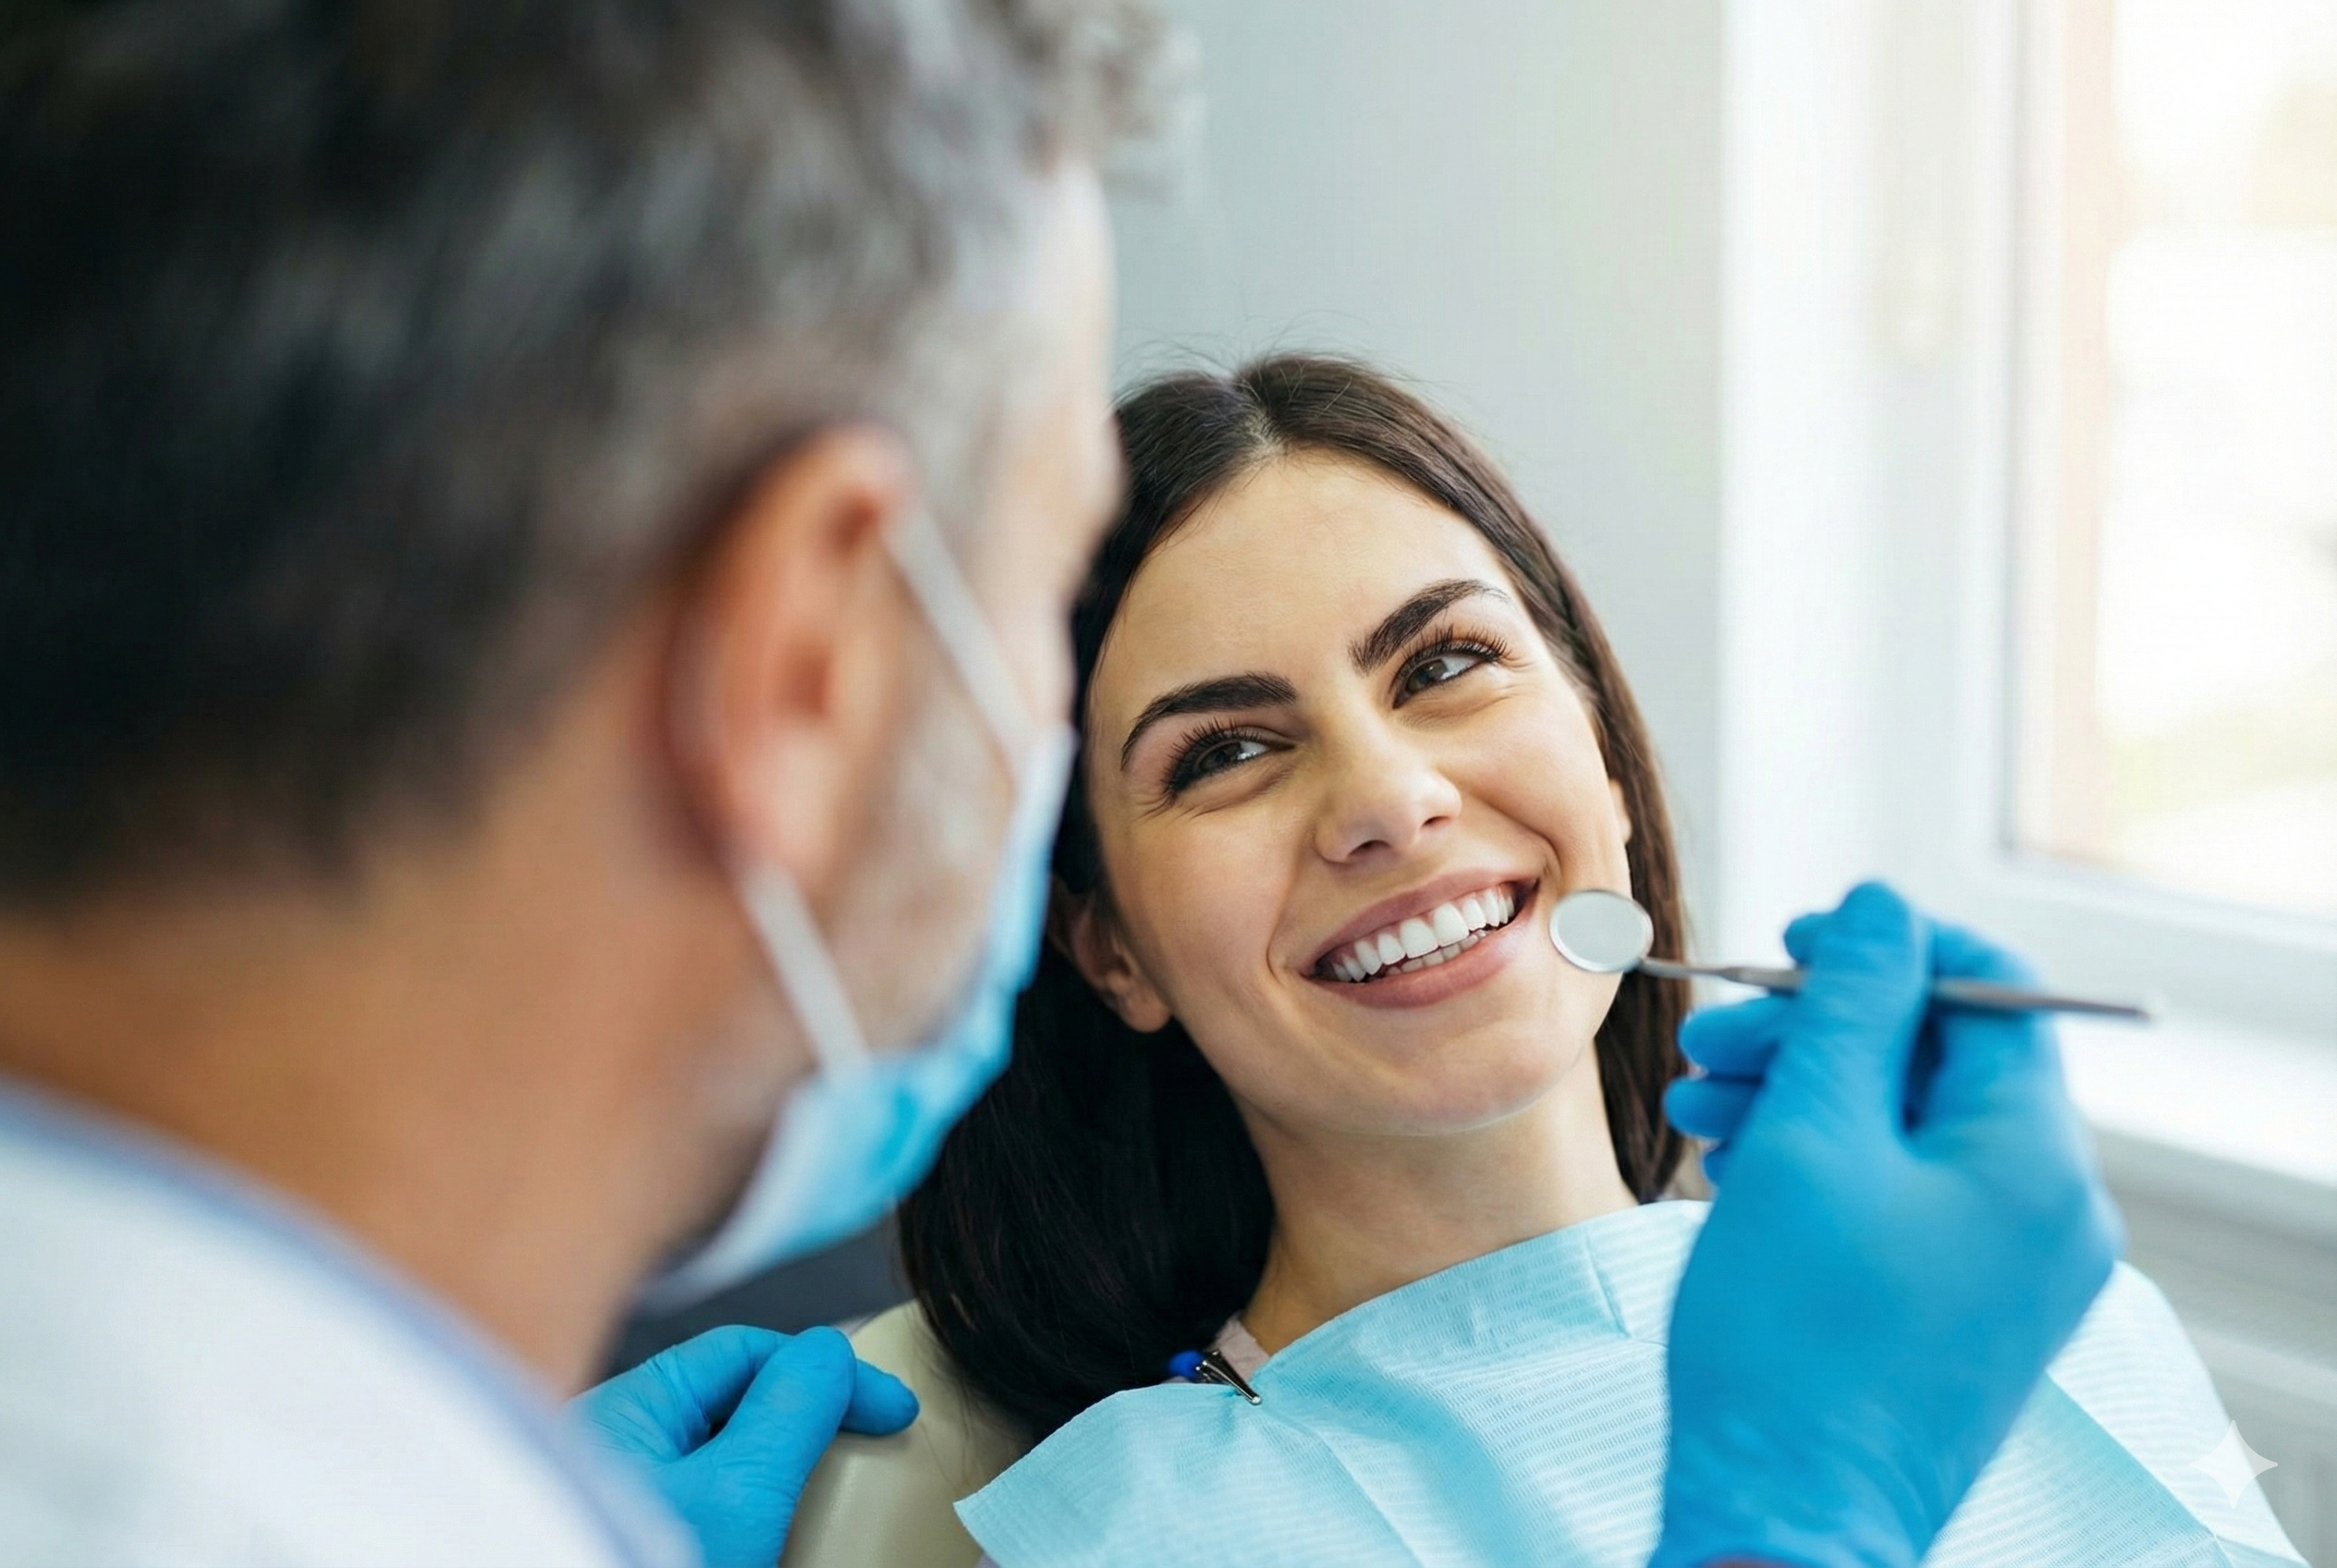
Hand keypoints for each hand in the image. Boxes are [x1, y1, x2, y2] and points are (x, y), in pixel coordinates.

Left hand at [572, 1324, 917, 1567]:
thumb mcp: (740, 1490)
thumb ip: (790, 1407)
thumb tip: (828, 1351)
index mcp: (626, 1412)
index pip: (747, 1353)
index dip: (829, 1371)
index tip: (895, 1414)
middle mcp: (619, 1451)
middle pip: (739, 1407)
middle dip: (812, 1426)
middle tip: (871, 1457)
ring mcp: (632, 1508)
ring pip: (731, 1466)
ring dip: (791, 1480)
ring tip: (835, 1508)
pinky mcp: (649, 1549)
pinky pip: (718, 1515)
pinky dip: (764, 1523)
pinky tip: (790, 1545)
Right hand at [1650, 883, 2121, 1567]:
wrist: (1782, 1514)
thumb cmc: (1789, 1339)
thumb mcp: (1810, 1136)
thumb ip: (1851, 1005)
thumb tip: (1884, 906)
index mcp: (2034, 1158)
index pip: (1989, 988)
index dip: (1884, 949)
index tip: (1789, 945)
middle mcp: (2048, 1210)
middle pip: (1936, 1058)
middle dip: (1815, 1034)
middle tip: (1711, 1042)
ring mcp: (2010, 1266)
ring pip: (1905, 1127)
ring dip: (1799, 1097)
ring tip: (1698, 1111)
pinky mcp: (1961, 1306)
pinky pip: (1900, 1195)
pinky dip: (1818, 1165)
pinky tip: (1735, 1172)